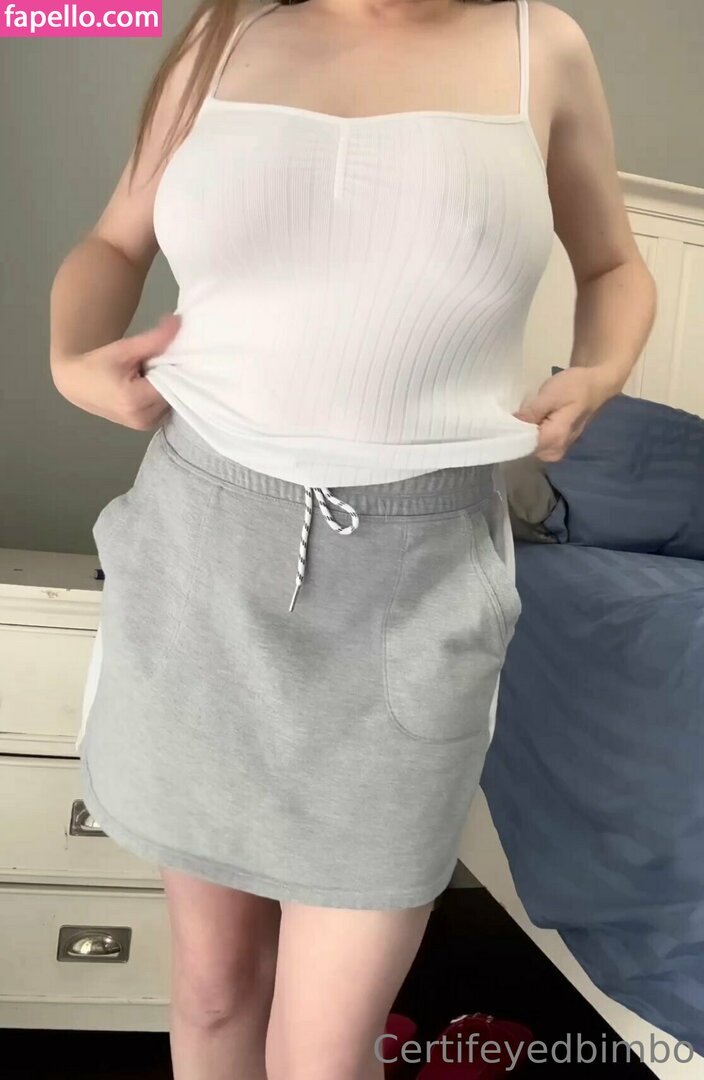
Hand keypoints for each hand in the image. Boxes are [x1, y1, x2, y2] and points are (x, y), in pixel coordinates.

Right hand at [51, 314, 180, 430]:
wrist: (76, 384)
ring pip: (171, 401)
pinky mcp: (146, 426)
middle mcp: (143, 419)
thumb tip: (178, 323)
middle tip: (158, 362)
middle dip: (170, 376)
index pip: (173, 382)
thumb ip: (154, 339)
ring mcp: (145, 426)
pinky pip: (164, 408)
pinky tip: (150, 384)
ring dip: (166, 386)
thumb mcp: (124, 349)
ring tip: (151, 373)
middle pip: (173, 393)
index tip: (172, 353)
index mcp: (136, 401)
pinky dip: (161, 395)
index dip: (175, 366)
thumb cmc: (97, 365)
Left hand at [514, 366, 616, 462]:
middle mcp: (555, 451)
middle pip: (524, 447)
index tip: (500, 420)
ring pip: (528, 445)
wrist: (596, 386)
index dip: (510, 432)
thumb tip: (510, 423)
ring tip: (520, 413)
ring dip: (522, 431)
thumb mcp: (551, 394)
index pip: (522, 444)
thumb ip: (531, 412)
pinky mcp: (555, 446)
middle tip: (511, 412)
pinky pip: (535, 443)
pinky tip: (529, 419)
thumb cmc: (576, 387)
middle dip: (516, 431)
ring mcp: (556, 451)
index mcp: (555, 439)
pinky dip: (530, 432)